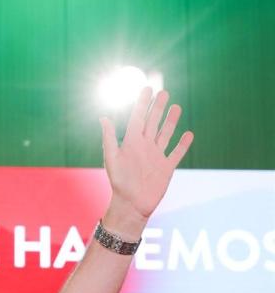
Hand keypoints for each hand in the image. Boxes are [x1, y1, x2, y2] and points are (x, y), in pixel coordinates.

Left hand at [100, 88, 192, 235]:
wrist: (132, 204)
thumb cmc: (119, 182)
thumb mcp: (112, 158)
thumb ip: (109, 138)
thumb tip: (103, 117)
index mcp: (131, 142)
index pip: (138, 118)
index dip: (142, 103)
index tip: (147, 88)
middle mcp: (144, 147)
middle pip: (153, 122)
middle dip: (157, 107)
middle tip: (163, 92)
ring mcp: (156, 156)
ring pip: (165, 134)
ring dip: (171, 121)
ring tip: (176, 106)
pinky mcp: (166, 167)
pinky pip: (176, 153)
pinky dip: (183, 144)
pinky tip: (188, 134)